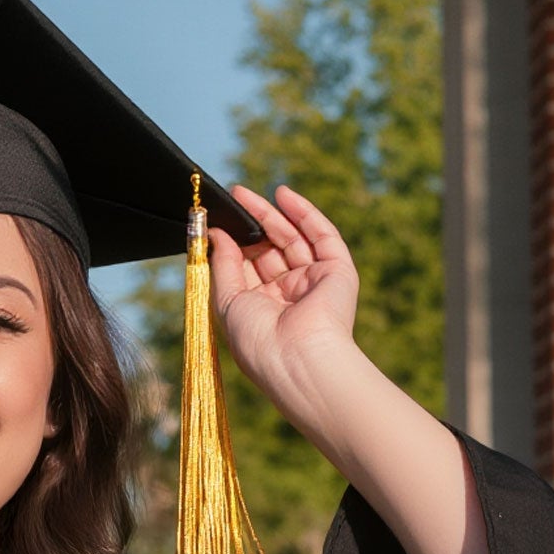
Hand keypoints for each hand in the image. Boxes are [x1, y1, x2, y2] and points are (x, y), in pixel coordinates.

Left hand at [207, 181, 362, 418]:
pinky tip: (283, 194)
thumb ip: (222, 265)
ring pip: (293, 239)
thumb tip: (216, 234)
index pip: (248, 269)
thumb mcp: (227, 302)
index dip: (234, 245)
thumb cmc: (257, 340)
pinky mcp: (337, 271)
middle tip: (233, 198)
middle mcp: (289, 296)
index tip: (217, 223)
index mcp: (263, 310)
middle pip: (270, 250)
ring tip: (245, 194)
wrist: (297, 358)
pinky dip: (303, 213)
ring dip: (272, 214)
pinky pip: (322, 235)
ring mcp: (314, 282)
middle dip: (252, 224)